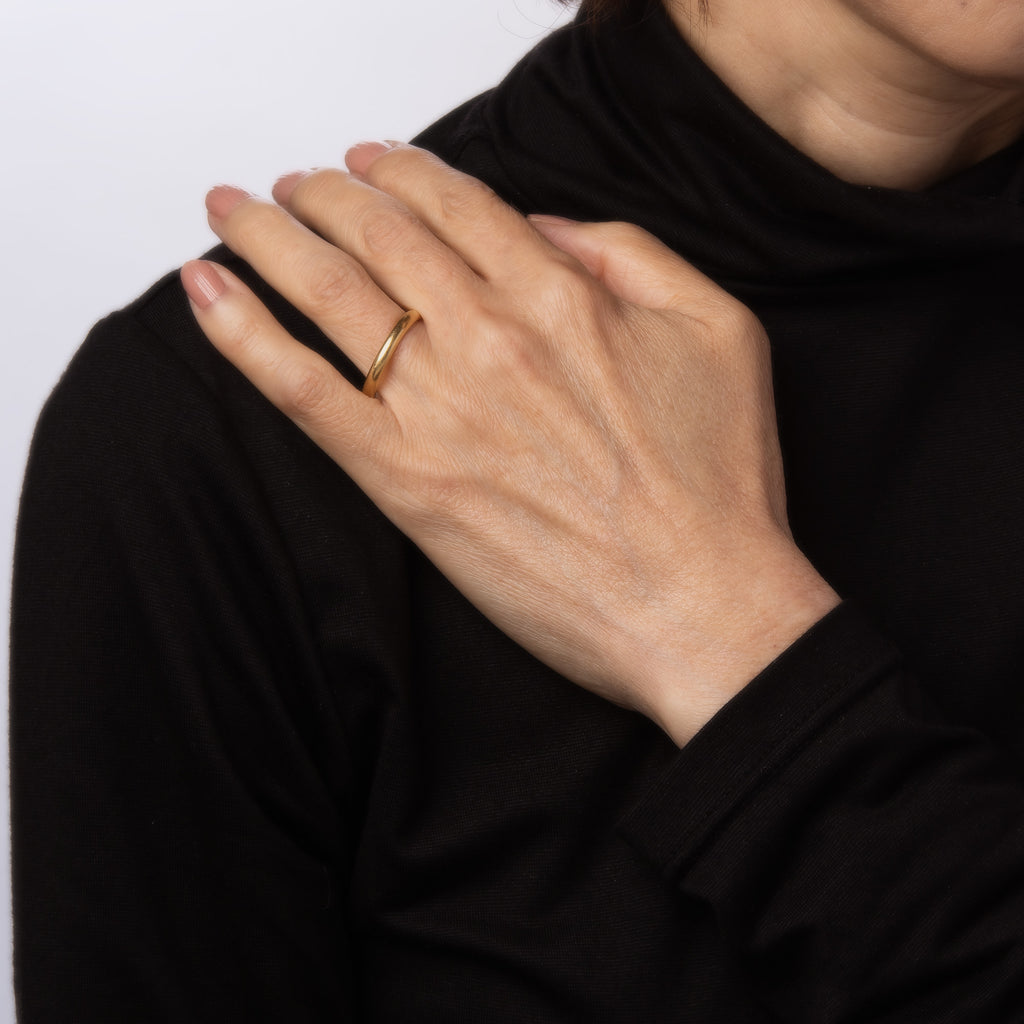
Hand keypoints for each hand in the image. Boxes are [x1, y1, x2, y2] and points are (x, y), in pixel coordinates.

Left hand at [181, 142, 838, 745]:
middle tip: (292, 185)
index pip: (455, 202)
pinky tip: (207, 293)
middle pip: (378, 232)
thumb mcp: (718, 328)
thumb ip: (628, 254)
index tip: (368, 163)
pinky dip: (244, 335)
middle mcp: (489, 336)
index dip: (401, 169)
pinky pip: (303, 392)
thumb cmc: (719, 480)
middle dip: (322, 193)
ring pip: (328, 293)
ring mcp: (439, 408)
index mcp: (561, 295)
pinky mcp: (405, 481)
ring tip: (233, 213)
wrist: (700, 607)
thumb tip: (542, 229)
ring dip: (268, 237)